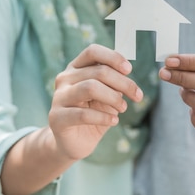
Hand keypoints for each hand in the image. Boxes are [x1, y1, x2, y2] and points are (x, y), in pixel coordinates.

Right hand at [48, 44, 142, 160]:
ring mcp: (59, 97)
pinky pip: (84, 114)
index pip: (93, 52)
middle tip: (138, 96)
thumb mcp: (107, 95)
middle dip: (123, 83)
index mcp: (76, 68)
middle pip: (98, 72)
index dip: (113, 57)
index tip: (129, 69)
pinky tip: (114, 121)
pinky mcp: (56, 117)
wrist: (75, 142)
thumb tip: (126, 72)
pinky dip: (104, 117)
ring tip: (123, 108)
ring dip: (113, 98)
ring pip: (90, 88)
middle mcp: (64, 78)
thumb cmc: (94, 113)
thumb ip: (114, 82)